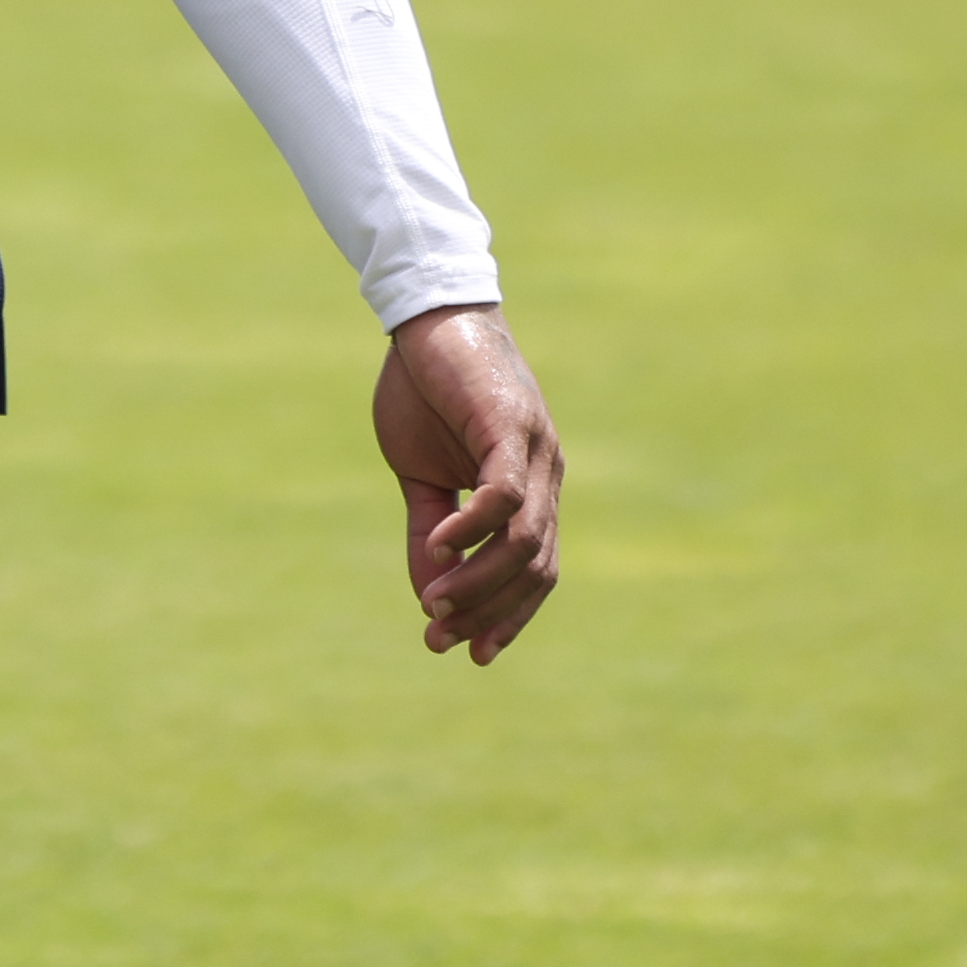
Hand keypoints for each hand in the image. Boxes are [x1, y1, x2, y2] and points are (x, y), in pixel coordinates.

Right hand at [376, 303, 559, 665]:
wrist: (428, 313)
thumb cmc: (426, 389)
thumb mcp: (420, 474)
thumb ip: (429, 532)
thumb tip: (427, 596)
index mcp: (531, 488)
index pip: (535, 571)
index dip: (508, 616)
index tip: (469, 652)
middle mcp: (546, 475)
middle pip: (535, 567)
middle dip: (489, 611)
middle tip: (440, 638)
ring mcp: (535, 452)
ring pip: (524, 541)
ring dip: (479, 581)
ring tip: (434, 604)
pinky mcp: (511, 426)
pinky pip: (504, 494)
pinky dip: (472, 529)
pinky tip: (437, 547)